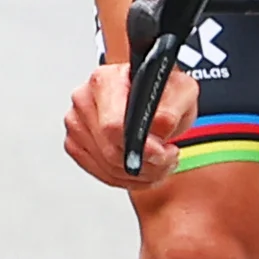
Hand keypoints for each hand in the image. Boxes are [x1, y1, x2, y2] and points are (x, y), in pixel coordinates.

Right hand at [63, 59, 195, 187]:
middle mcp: (85, 99)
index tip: (160, 152)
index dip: (140, 147)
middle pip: (110, 151)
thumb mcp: (182, 92)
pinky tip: (141, 166)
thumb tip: (154, 134)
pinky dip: (125, 178)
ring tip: (158, 162)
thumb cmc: (163, 90)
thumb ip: (169, 112)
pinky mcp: (76, 143)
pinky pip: (100, 173)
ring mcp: (77, 122)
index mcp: (106, 80)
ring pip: (107, 167)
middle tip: (166, 158)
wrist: (153, 96)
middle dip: (145, 163)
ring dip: (139, 174)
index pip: (113, 126)